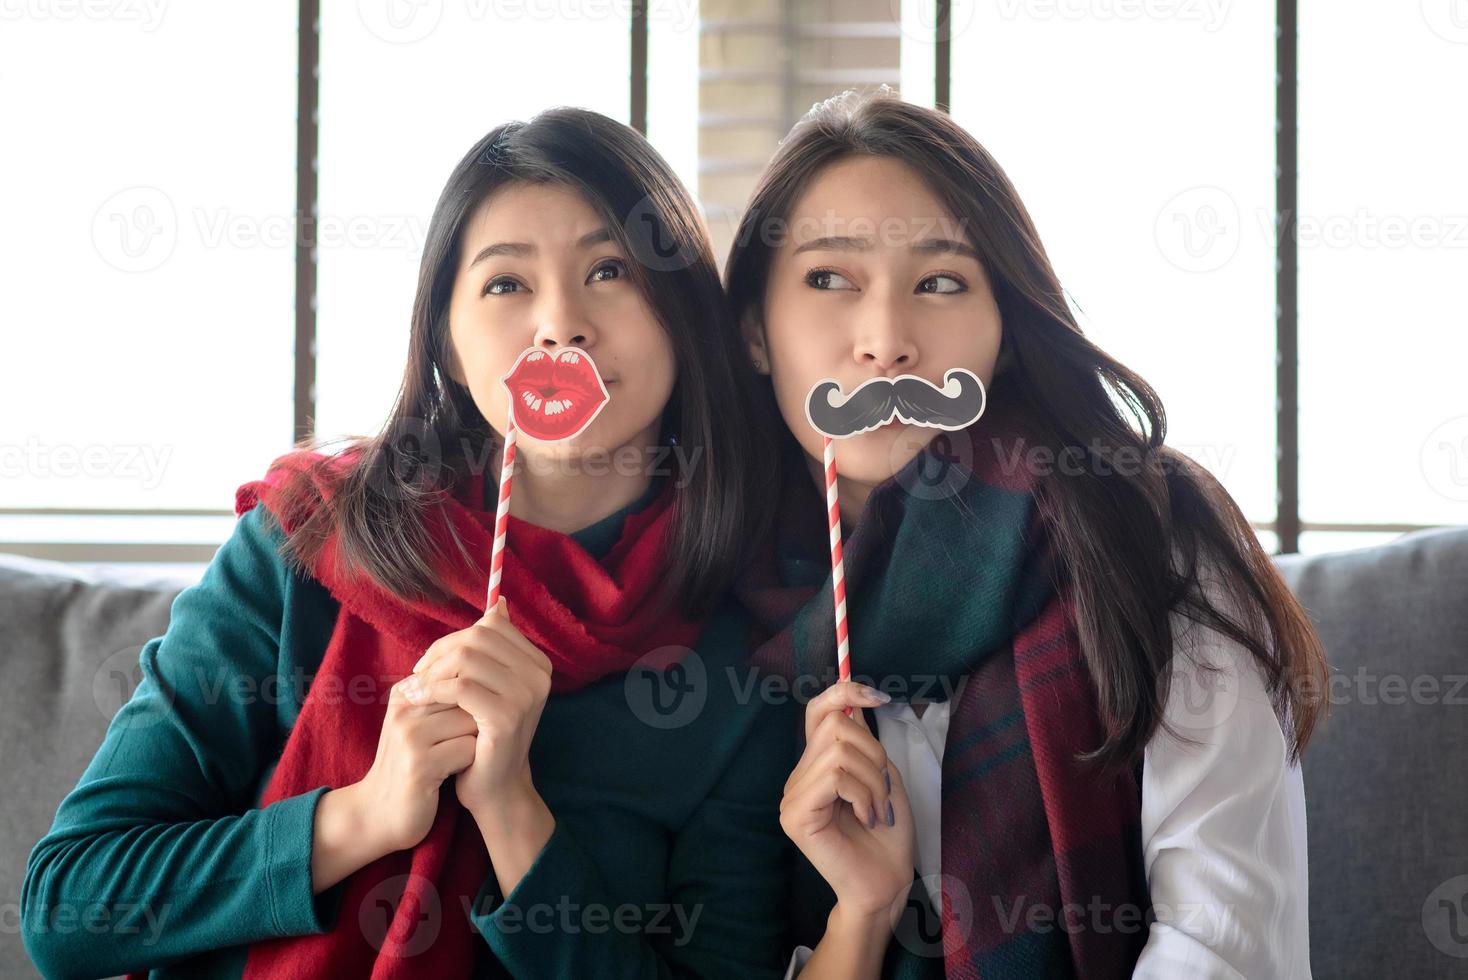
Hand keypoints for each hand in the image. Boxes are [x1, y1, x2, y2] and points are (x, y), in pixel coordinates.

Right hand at [353, 676, 479, 852]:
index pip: (458, 677)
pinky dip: (471, 762)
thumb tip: (489, 673)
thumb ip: (445, 698)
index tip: (465, 726)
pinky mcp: (418, 765)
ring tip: (459, 757)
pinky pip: (468, 750)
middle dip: (478, 720)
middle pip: (467, 698)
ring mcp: (408, 737)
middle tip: (469, 742)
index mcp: (404, 694)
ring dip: (476, 741)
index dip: (473, 702)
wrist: (378, 813)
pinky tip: (455, 772)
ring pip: (471, 722)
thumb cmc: (410, 765)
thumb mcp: (420, 725)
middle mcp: (403, 710)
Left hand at [403, 596, 553, 823]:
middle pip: (478, 637)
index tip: (430, 663)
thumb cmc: (484, 736)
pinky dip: (431, 689)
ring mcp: (526, 696)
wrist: (494, 789)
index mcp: (538, 664)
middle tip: (417, 675)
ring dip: (432, 671)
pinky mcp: (506, 717)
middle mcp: (539, 676)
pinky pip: (459, 687)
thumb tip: (499, 603)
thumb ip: (492, 649)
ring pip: (467, 658)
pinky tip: (415, 700)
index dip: (454, 638)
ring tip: (413, 689)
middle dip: (440, 652)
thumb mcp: (490, 687)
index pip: (491, 626)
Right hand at [780, 681, 915, 921]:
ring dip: (873, 780)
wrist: (886, 883)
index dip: (844, 691)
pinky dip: (862, 794)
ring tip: (878, 810)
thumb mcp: (882, 775)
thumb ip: (864, 741)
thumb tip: (853, 699)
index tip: (878, 696)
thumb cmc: (887, 834)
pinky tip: (866, 817)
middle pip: (835, 725)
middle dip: (873, 752)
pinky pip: (834, 777)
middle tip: (884, 791)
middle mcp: (798, 776)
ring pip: (838, 751)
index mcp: (816, 765)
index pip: (817, 711)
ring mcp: (792, 796)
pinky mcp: (795, 815)